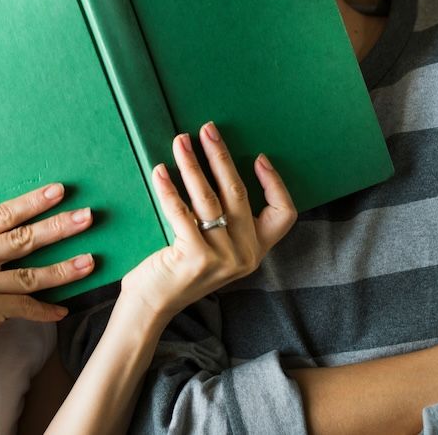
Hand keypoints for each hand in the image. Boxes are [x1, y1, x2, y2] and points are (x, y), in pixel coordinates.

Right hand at [0, 183, 94, 377]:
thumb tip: (30, 228)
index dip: (31, 202)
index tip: (59, 190)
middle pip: (18, 238)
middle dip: (57, 226)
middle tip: (87, 217)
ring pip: (28, 274)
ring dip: (63, 269)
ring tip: (90, 262)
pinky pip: (24, 306)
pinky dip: (46, 309)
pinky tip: (63, 310)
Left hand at [121, 121, 298, 321]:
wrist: (152, 307)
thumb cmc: (178, 269)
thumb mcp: (214, 248)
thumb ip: (224, 221)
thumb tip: (215, 167)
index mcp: (255, 251)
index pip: (285, 215)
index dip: (275, 184)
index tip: (258, 158)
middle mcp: (245, 255)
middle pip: (239, 194)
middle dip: (221, 156)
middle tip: (207, 130)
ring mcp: (222, 258)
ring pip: (209, 198)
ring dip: (192, 164)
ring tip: (180, 141)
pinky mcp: (196, 258)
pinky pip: (181, 212)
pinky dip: (169, 188)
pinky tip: (160, 170)